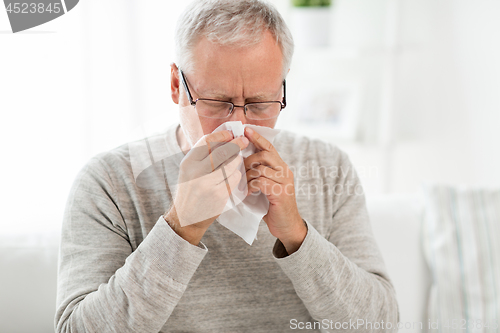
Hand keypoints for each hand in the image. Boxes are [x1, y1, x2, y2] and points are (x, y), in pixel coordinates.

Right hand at [165, 130, 248, 244]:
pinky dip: (237, 174)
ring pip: (230, 164)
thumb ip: (202, 155)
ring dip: (238, 160)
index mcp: (188, 162)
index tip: (231, 133)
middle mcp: (196, 171)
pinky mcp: (219, 194)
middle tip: (244, 140)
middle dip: (236, 144)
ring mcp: (208, 184)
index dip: (221, 135)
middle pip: (222, 151)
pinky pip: (234, 179)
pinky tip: (237, 174)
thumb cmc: (190, 189)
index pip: (207, 141)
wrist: (186, 217)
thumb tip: (223, 136)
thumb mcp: (189, 170)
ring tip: (239, 158)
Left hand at [243, 127, 306, 253]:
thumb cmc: (272, 207)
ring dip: (248, 176)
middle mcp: (285, 171)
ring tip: (243, 185)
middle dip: (248, 159)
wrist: (287, 226)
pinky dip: (251, 187)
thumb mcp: (264, 187)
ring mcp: (285, 182)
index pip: (269, 147)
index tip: (246, 129)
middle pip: (265, 155)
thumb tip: (238, 163)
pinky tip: (248, 193)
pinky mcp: (281, 193)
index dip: (258, 137)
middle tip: (239, 169)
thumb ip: (257, 174)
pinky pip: (262, 182)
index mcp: (281, 167)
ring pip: (261, 169)